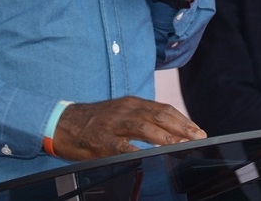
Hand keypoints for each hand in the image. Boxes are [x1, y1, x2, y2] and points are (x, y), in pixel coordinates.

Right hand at [51, 96, 206, 159]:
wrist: (61, 122)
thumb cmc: (94, 122)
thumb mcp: (120, 114)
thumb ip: (141, 120)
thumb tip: (168, 133)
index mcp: (131, 103)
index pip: (163, 108)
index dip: (183, 119)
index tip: (198, 130)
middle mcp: (125, 110)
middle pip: (159, 116)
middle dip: (182, 127)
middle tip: (199, 138)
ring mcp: (113, 124)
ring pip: (144, 127)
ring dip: (166, 137)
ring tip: (182, 145)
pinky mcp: (101, 139)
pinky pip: (121, 146)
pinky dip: (137, 151)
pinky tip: (148, 157)